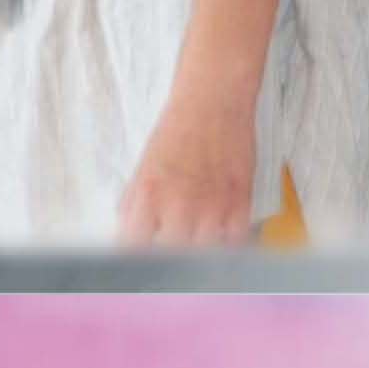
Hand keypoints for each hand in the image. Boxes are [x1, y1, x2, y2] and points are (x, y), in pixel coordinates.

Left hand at [116, 90, 257, 246]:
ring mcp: (212, 208)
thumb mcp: (143, 167)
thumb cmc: (176, 131)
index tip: (139, 266)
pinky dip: (226, 247)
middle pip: (169, 259)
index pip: (132, 248)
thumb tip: (128, 237)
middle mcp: (178, 206)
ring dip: (198, 256)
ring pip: (203, 258)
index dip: (135, 260)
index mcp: (147, 196)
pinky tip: (219, 239)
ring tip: (195, 250)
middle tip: (169, 260)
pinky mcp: (240, 204)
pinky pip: (234, 246)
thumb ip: (134, 205)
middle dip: (167, 261)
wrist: (213, 101)